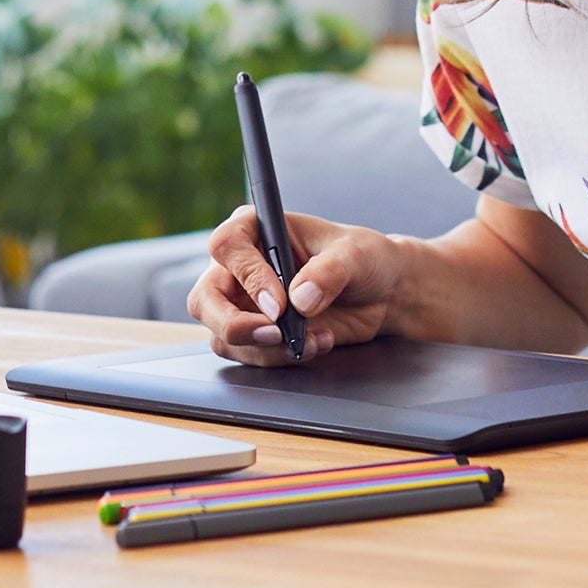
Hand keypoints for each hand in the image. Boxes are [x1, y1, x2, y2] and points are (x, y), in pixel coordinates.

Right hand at [188, 206, 404, 365]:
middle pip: (205, 299)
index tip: (279, 304)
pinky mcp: (259, 334)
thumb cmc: (363, 258)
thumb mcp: (354, 255)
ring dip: (266, 348)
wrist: (381, 294)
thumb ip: (328, 272)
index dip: (247, 276)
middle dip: (233, 324)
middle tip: (275, 335)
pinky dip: (281, 358)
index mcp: (256, 228)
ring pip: (223, 336)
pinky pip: (250, 356)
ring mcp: (245, 304)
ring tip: (313, 338)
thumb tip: (299, 300)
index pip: (227, 246)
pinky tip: (316, 344)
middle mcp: (241, 266)